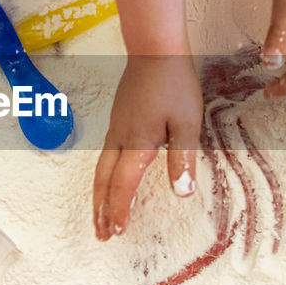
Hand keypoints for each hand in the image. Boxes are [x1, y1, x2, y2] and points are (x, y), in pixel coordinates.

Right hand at [93, 54, 201, 240]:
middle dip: (101, 210)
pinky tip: (107, 182)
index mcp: (137, 142)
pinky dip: (102, 178)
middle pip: (103, 182)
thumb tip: (181, 193)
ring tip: (99, 217)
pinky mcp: (117, 121)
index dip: (120, 209)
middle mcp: (120, 139)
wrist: (154, 50)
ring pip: (100, 170)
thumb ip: (183, 158)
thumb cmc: (174, 84)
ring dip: (99, 197)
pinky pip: (104, 157)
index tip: (118, 231)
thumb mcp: (187, 122)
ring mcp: (115, 129)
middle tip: (101, 234)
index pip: (124, 184)